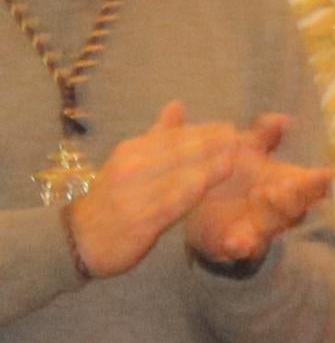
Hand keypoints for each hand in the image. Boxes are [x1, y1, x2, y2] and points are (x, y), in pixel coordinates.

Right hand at [60, 101, 247, 279]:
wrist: (82, 238)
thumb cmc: (114, 199)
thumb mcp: (130, 162)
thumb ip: (158, 136)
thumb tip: (178, 104)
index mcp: (132, 150)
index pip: (173, 136)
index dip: (203, 131)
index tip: (231, 126)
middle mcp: (132, 166)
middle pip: (177, 150)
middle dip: (211, 142)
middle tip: (242, 136)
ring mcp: (135, 191)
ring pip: (176, 172)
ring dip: (207, 162)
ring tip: (237, 154)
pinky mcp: (140, 217)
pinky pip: (168, 201)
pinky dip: (188, 190)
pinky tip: (209, 183)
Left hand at [185, 113, 334, 267]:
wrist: (198, 206)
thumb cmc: (230, 174)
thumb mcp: (244, 149)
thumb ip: (263, 135)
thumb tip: (283, 118)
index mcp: (285, 184)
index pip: (312, 185)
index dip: (320, 180)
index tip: (325, 173)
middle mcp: (279, 208)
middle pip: (298, 206)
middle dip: (297, 196)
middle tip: (288, 182)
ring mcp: (260, 228)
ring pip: (274, 225)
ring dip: (272, 212)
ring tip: (263, 194)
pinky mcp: (236, 244)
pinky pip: (243, 248)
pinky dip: (241, 245)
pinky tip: (236, 242)